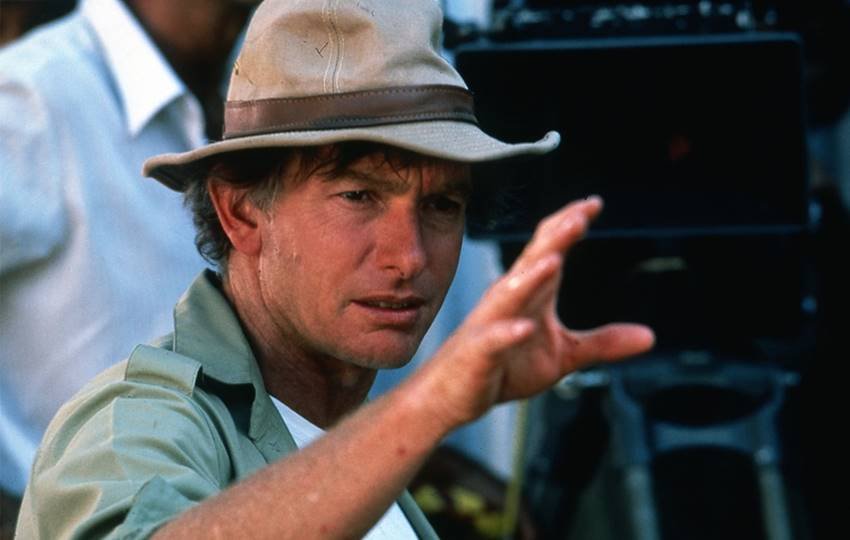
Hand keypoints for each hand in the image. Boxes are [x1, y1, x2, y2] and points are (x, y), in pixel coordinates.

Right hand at [420, 196, 654, 428]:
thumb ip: (602, 343)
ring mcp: (491, 324)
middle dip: (556, 237)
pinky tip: (524, 327)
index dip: (570, 225)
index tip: (594, 203)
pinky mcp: (479, 352)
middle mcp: (508, 300)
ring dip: (532, 276)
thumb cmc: (505, 367)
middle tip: (581, 213)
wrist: (454, 395)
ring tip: (555, 258)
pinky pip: (494, 339)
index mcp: (530, 294)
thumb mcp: (563, 356)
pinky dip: (508, 332)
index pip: (549, 249)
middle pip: (532, 261)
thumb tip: (650, 336)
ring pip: (511, 293)